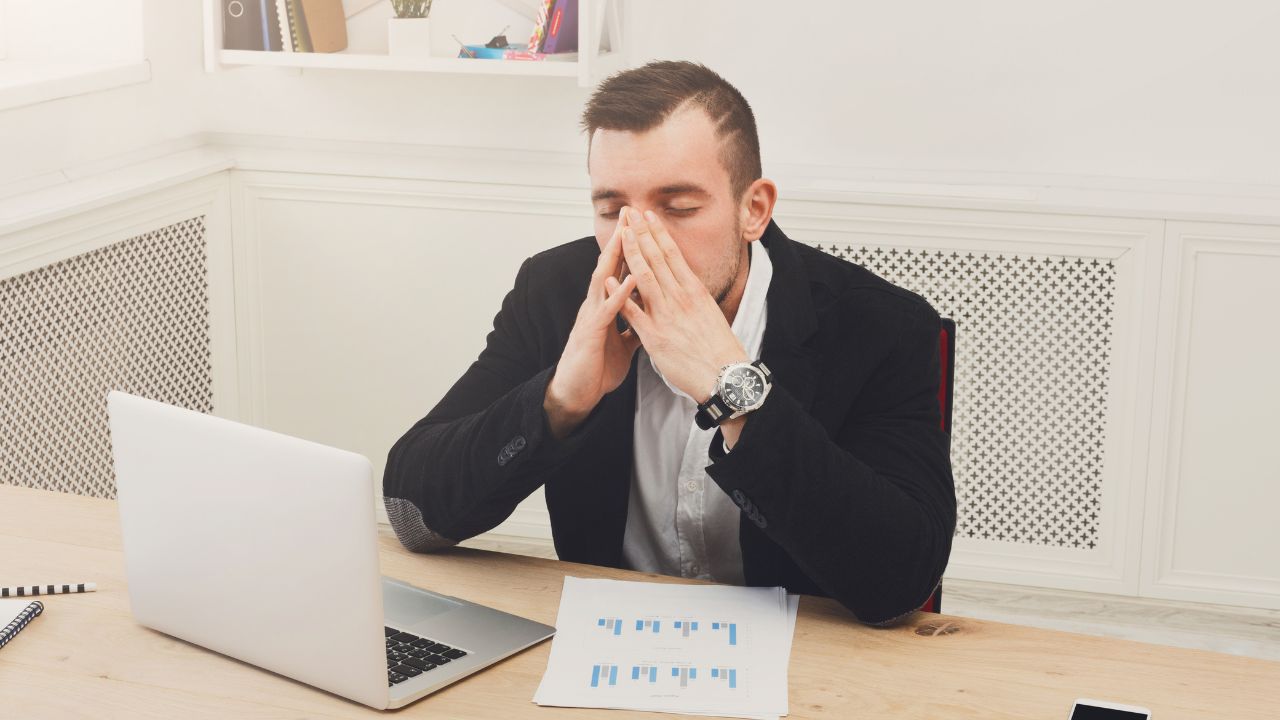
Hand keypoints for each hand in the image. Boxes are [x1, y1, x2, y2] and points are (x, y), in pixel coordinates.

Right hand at [544, 210, 642, 438]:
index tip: (642, 223)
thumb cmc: (597, 367)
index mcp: (605, 305)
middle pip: (609, 265)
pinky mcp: (590, 333)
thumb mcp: (623, 343)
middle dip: (621, 239)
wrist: (577, 393)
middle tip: (631, 212)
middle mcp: (596, 305)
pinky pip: (607, 310)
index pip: (619, 269)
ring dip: (616, 257)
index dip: (630, 247)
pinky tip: (632, 279)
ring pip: (603, 280)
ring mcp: (591, 317)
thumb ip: (634, 325)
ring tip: (628, 233)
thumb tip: (648, 314)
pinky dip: (620, 293)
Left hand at [617, 208, 747, 404]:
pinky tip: (610, 279)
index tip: (648, 215)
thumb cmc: (720, 348)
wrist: (726, 375)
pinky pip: (635, 313)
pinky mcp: (655, 337)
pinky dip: (622, 295)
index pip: (673, 254)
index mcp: (694, 291)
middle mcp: (681, 298)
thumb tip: (685, 284)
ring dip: (631, 253)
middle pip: (657, 258)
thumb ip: (694, 297)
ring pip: (645, 277)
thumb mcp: (710, 313)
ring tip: (620, 233)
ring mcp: (667, 316)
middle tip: (629, 212)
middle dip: (641, 233)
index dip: (658, 233)